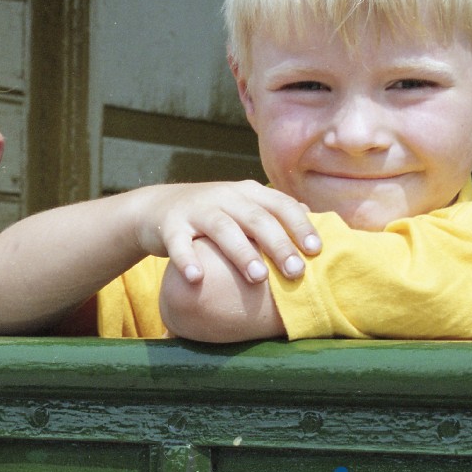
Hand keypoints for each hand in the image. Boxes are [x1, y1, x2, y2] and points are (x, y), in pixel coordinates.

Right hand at [134, 181, 320, 284]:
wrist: (156, 207)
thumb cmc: (211, 213)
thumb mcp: (242, 206)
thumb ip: (273, 211)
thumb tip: (310, 216)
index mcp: (247, 193)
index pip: (280, 204)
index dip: (299, 225)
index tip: (316, 250)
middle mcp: (224, 197)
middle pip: (255, 218)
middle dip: (278, 244)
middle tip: (296, 271)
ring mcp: (196, 210)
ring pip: (222, 228)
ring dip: (242, 252)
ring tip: (258, 277)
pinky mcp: (170, 226)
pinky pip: (178, 244)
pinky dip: (186, 260)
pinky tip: (197, 279)